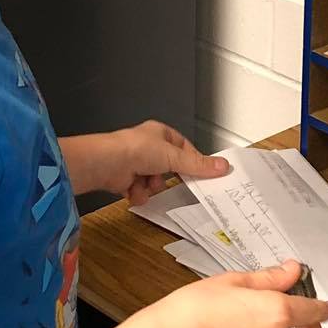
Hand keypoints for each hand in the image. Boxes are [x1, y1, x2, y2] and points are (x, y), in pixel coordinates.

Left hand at [63, 121, 227, 200]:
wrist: (106, 163)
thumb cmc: (134, 149)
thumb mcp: (174, 156)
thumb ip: (198, 164)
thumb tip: (221, 166)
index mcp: (161, 134)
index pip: (184, 149)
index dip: (192, 162)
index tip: (203, 174)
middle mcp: (147, 147)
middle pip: (169, 168)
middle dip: (166, 178)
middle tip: (169, 179)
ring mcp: (136, 163)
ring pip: (155, 183)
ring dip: (151, 187)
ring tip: (145, 181)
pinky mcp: (126, 179)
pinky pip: (141, 192)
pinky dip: (138, 193)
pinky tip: (133, 188)